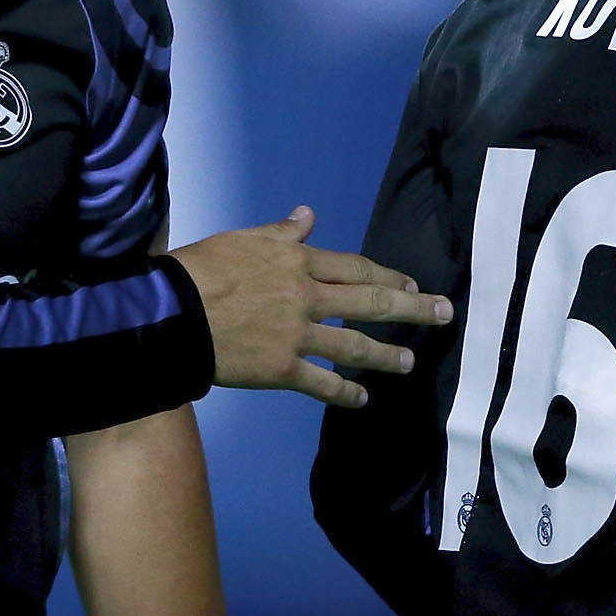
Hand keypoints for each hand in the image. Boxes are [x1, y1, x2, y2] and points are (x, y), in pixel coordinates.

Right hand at [168, 206, 453, 405]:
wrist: (172, 313)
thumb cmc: (201, 270)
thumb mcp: (241, 240)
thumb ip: (280, 233)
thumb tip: (308, 216)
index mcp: (297, 263)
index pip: (355, 267)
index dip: (386, 275)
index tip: (410, 282)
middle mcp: (307, 297)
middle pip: (369, 301)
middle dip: (411, 307)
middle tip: (443, 313)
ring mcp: (297, 336)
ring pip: (354, 346)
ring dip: (386, 354)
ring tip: (409, 362)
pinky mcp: (281, 369)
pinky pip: (322, 384)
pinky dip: (344, 393)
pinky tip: (362, 399)